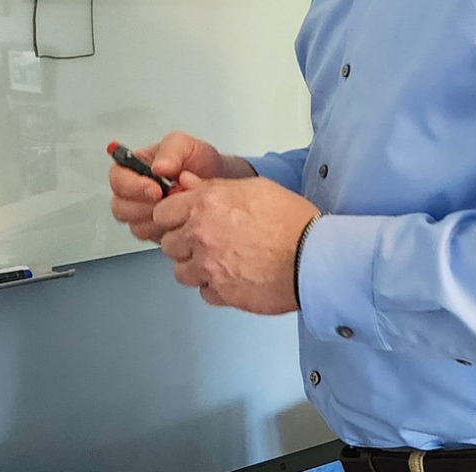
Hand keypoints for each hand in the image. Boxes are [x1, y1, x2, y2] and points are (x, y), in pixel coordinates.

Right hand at [107, 132, 251, 242]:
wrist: (219, 181)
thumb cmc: (200, 161)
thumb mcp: (186, 145)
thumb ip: (170, 151)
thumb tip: (157, 167)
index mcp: (134, 167)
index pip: (117, 178)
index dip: (132, 186)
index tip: (154, 189)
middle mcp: (134, 191)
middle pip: (120, 206)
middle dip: (143, 207)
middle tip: (166, 202)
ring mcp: (143, 213)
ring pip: (135, 225)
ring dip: (156, 220)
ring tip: (176, 210)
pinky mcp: (155, 230)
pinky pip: (151, 238)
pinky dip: (166, 231)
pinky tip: (180, 220)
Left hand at [154, 171, 319, 314]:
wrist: (313, 256)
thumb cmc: (291, 220)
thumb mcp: (254, 189)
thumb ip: (214, 187)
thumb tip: (188, 183)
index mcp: (205, 204)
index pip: (162, 213)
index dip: (172, 217)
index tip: (182, 221)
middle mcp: (200, 234)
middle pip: (168, 244)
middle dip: (183, 244)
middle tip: (206, 242)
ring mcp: (208, 266)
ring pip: (181, 272)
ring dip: (196, 268)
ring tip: (221, 262)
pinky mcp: (221, 292)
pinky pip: (204, 292)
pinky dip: (215, 288)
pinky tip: (233, 278)